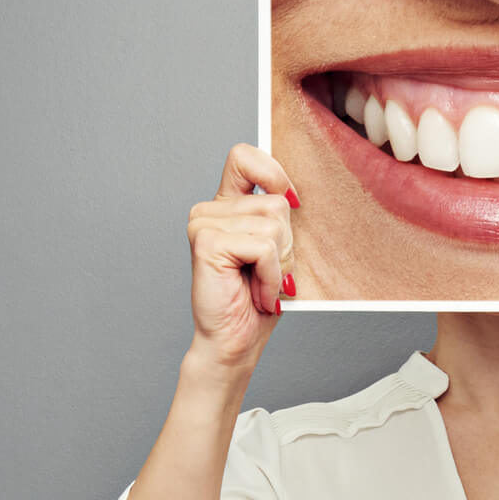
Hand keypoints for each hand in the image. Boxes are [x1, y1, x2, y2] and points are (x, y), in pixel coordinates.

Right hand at [184, 144, 299, 371]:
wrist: (235, 342)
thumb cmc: (255, 303)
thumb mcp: (278, 252)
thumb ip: (279, 219)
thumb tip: (294, 196)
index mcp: (226, 207)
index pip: (244, 157)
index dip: (272, 173)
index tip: (291, 202)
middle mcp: (211, 211)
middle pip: (275, 203)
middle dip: (286, 245)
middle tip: (268, 273)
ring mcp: (204, 224)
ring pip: (272, 224)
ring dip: (279, 264)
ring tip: (261, 285)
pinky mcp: (207, 242)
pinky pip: (263, 247)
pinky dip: (270, 274)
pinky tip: (257, 293)